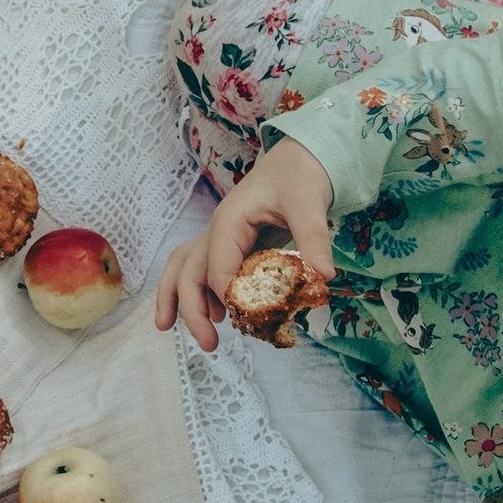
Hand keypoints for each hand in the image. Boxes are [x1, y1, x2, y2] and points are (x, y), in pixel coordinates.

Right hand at [155, 138, 335, 352]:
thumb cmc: (300, 174)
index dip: (228, 298)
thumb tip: (324, 275)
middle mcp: (218, 229)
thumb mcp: (309, 202)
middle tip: (210, 346)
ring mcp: (222, 235)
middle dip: (192, 309)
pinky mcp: (232, 242)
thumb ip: (313, 237)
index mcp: (230, 220)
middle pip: (189, 271)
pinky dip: (200, 291)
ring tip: (182, 331)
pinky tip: (218, 314)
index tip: (247, 322)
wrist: (301, 156)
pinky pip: (203, 267)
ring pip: (185, 267)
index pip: (217, 267)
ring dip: (178, 298)